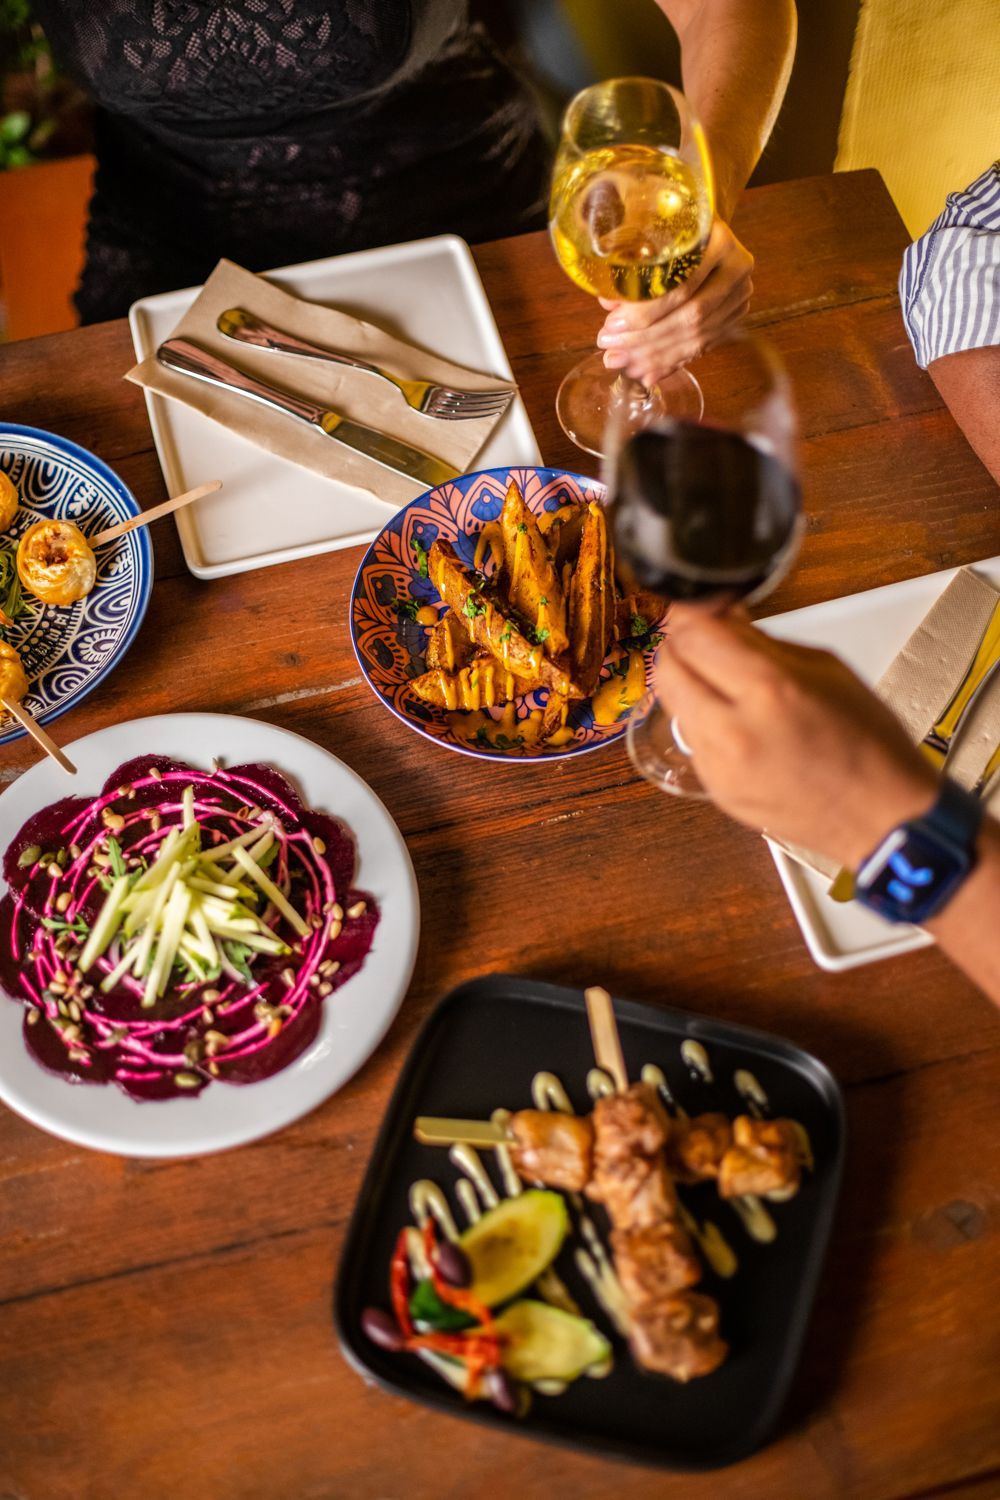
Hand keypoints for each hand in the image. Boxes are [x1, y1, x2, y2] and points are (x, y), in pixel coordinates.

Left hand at [596, 219, 752, 387]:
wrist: (704, 232)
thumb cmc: (672, 231)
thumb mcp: (652, 239)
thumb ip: (633, 270)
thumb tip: (607, 304)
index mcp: (718, 240)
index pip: (681, 286)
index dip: (645, 312)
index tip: (612, 327)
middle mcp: (736, 268)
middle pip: (690, 316)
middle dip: (646, 340)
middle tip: (612, 353)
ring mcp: (739, 294)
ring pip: (697, 336)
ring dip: (656, 357)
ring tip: (624, 366)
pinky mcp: (736, 315)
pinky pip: (703, 346)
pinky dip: (672, 362)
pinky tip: (648, 374)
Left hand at [655, 606, 938, 866]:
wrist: (883, 818)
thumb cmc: (869, 745)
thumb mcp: (826, 669)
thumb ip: (764, 641)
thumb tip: (724, 616)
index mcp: (770, 690)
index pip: (693, 634)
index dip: (690, 612)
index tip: (697, 606)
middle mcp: (735, 730)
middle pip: (668, 668)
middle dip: (680, 645)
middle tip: (703, 639)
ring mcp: (720, 766)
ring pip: (672, 704)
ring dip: (689, 684)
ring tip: (725, 683)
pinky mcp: (715, 790)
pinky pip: (691, 740)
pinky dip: (704, 722)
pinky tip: (736, 722)